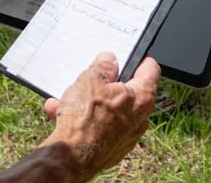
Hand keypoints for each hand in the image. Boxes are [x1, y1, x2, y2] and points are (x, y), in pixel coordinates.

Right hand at [40, 52, 159, 180]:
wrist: (72, 158)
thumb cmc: (85, 118)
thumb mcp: (91, 79)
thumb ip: (103, 66)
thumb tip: (109, 60)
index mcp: (141, 98)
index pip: (151, 70)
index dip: (140, 58)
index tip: (129, 53)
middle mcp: (139, 118)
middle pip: (127, 91)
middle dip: (106, 81)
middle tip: (93, 74)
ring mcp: (126, 135)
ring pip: (108, 109)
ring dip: (88, 100)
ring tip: (67, 95)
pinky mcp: (112, 148)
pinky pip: (99, 125)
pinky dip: (83, 118)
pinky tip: (60, 111)